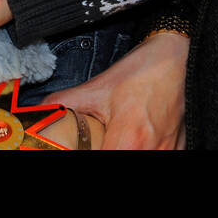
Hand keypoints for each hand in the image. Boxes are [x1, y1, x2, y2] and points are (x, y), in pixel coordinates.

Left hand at [51, 31, 187, 149]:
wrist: (179, 55)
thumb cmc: (142, 70)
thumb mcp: (98, 86)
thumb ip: (64, 102)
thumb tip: (38, 111)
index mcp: (128, 140)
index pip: (102, 160)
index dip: (90, 155)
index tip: (82, 148)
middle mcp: (151, 150)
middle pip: (124, 162)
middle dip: (105, 152)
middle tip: (98, 143)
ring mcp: (169, 151)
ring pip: (143, 161)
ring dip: (126, 151)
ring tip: (117, 140)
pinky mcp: (180, 148)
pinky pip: (162, 156)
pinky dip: (147, 150)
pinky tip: (138, 140)